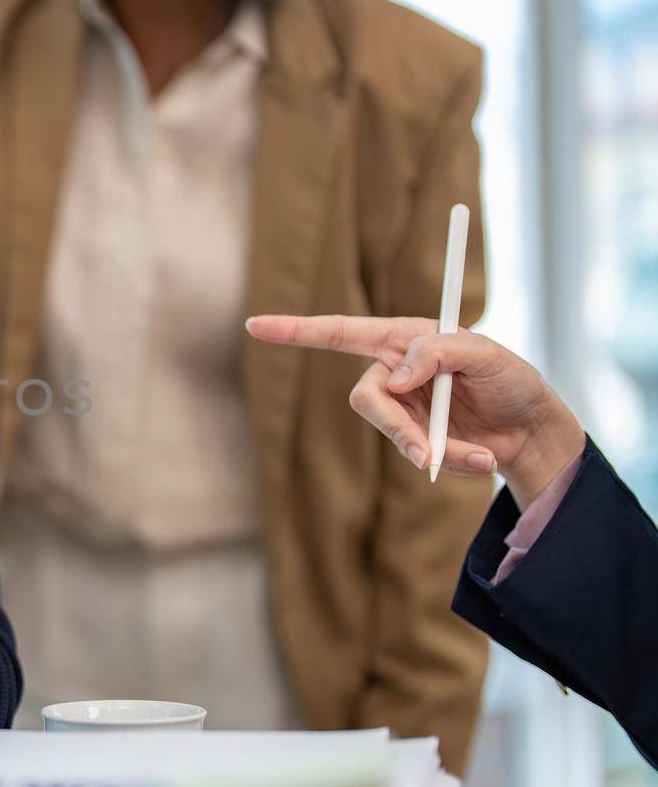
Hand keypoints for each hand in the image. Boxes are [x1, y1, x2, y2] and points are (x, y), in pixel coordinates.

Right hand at [245, 315, 585, 506]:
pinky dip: (451, 461)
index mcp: (405, 338)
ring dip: (433, 449)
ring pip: (392, 433)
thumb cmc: (512, 381)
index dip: (296, 330)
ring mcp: (403, 408)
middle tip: (426, 453)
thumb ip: (441, 352)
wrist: (532, 431)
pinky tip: (480, 458)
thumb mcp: (487, 355)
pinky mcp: (414, 439)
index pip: (340, 332)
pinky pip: (415, 455)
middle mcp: (396, 372)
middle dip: (397, 428)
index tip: (254, 325)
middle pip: (366, 398)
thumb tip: (397, 377)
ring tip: (477, 457)